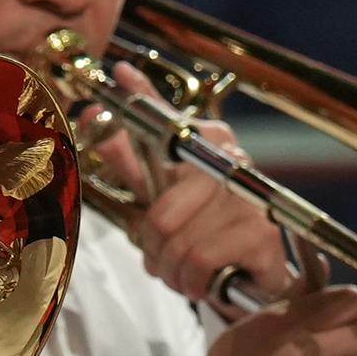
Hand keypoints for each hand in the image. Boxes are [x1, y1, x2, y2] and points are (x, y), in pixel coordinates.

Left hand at [91, 67, 301, 310]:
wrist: (250, 279)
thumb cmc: (202, 230)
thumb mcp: (160, 194)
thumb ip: (129, 159)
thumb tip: (94, 115)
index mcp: (207, 142)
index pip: (167, 118)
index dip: (140, 97)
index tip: (119, 74)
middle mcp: (232, 160)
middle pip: (161, 214)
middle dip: (153, 248)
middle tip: (162, 256)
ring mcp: (250, 198)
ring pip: (177, 243)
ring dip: (172, 270)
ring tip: (184, 270)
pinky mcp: (261, 235)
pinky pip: (200, 261)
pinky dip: (192, 281)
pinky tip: (203, 280)